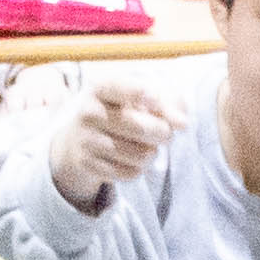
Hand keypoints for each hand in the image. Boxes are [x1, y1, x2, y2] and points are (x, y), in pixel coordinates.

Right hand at [54, 80, 182, 207]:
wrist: (77, 138)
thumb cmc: (119, 111)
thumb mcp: (137, 97)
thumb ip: (167, 102)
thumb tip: (182, 123)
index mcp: (99, 87)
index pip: (118, 87)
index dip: (138, 91)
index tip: (153, 98)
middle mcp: (88, 112)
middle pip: (141, 128)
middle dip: (163, 132)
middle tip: (165, 132)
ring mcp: (85, 140)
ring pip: (140, 155)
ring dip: (153, 153)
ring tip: (148, 146)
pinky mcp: (88, 164)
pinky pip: (130, 173)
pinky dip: (140, 168)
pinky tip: (132, 159)